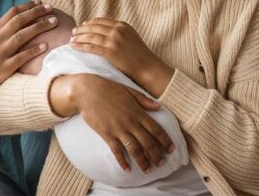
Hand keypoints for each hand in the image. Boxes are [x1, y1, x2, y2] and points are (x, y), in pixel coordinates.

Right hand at [0, 0, 56, 93]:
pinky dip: (33, 50)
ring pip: (22, 36)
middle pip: (19, 21)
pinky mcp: (5, 67)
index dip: (28, 6)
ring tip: (54, 22)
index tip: (41, 3)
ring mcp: (2, 52)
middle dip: (37, 12)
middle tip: (51, 8)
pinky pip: (21, 57)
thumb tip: (21, 16)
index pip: (13, 12)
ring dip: (39, 27)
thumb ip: (4, 27)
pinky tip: (45, 46)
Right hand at [52, 74, 174, 172]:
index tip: (171, 149)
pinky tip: (127, 169)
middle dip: (156, 155)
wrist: (87, 90)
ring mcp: (118, 129)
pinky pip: (116, 151)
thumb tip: (159, 107)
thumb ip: (144, 100)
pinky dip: (122, 161)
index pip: (156, 129)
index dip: (165, 140)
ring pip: (134, 149)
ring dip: (142, 161)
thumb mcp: (129, 90)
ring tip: (148, 170)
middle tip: (161, 164)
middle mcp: (130, 122)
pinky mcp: (106, 134)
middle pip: (147, 142)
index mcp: (137, 112)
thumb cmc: (109, 88)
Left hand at [69, 18, 173, 96]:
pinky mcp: (110, 52)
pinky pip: (91, 47)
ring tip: (71, 39)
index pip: (100, 20)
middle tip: (73, 32)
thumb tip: (103, 32)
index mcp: (122, 25)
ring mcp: (113, 41)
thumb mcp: (130, 36)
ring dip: (78, 37)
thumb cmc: (139, 55)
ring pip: (90, 36)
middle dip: (81, 29)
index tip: (82, 25)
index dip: (89, 23)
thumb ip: (119, 32)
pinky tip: (74, 46)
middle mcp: (117, 30)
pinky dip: (80, 46)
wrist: (147, 67)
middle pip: (93, 26)